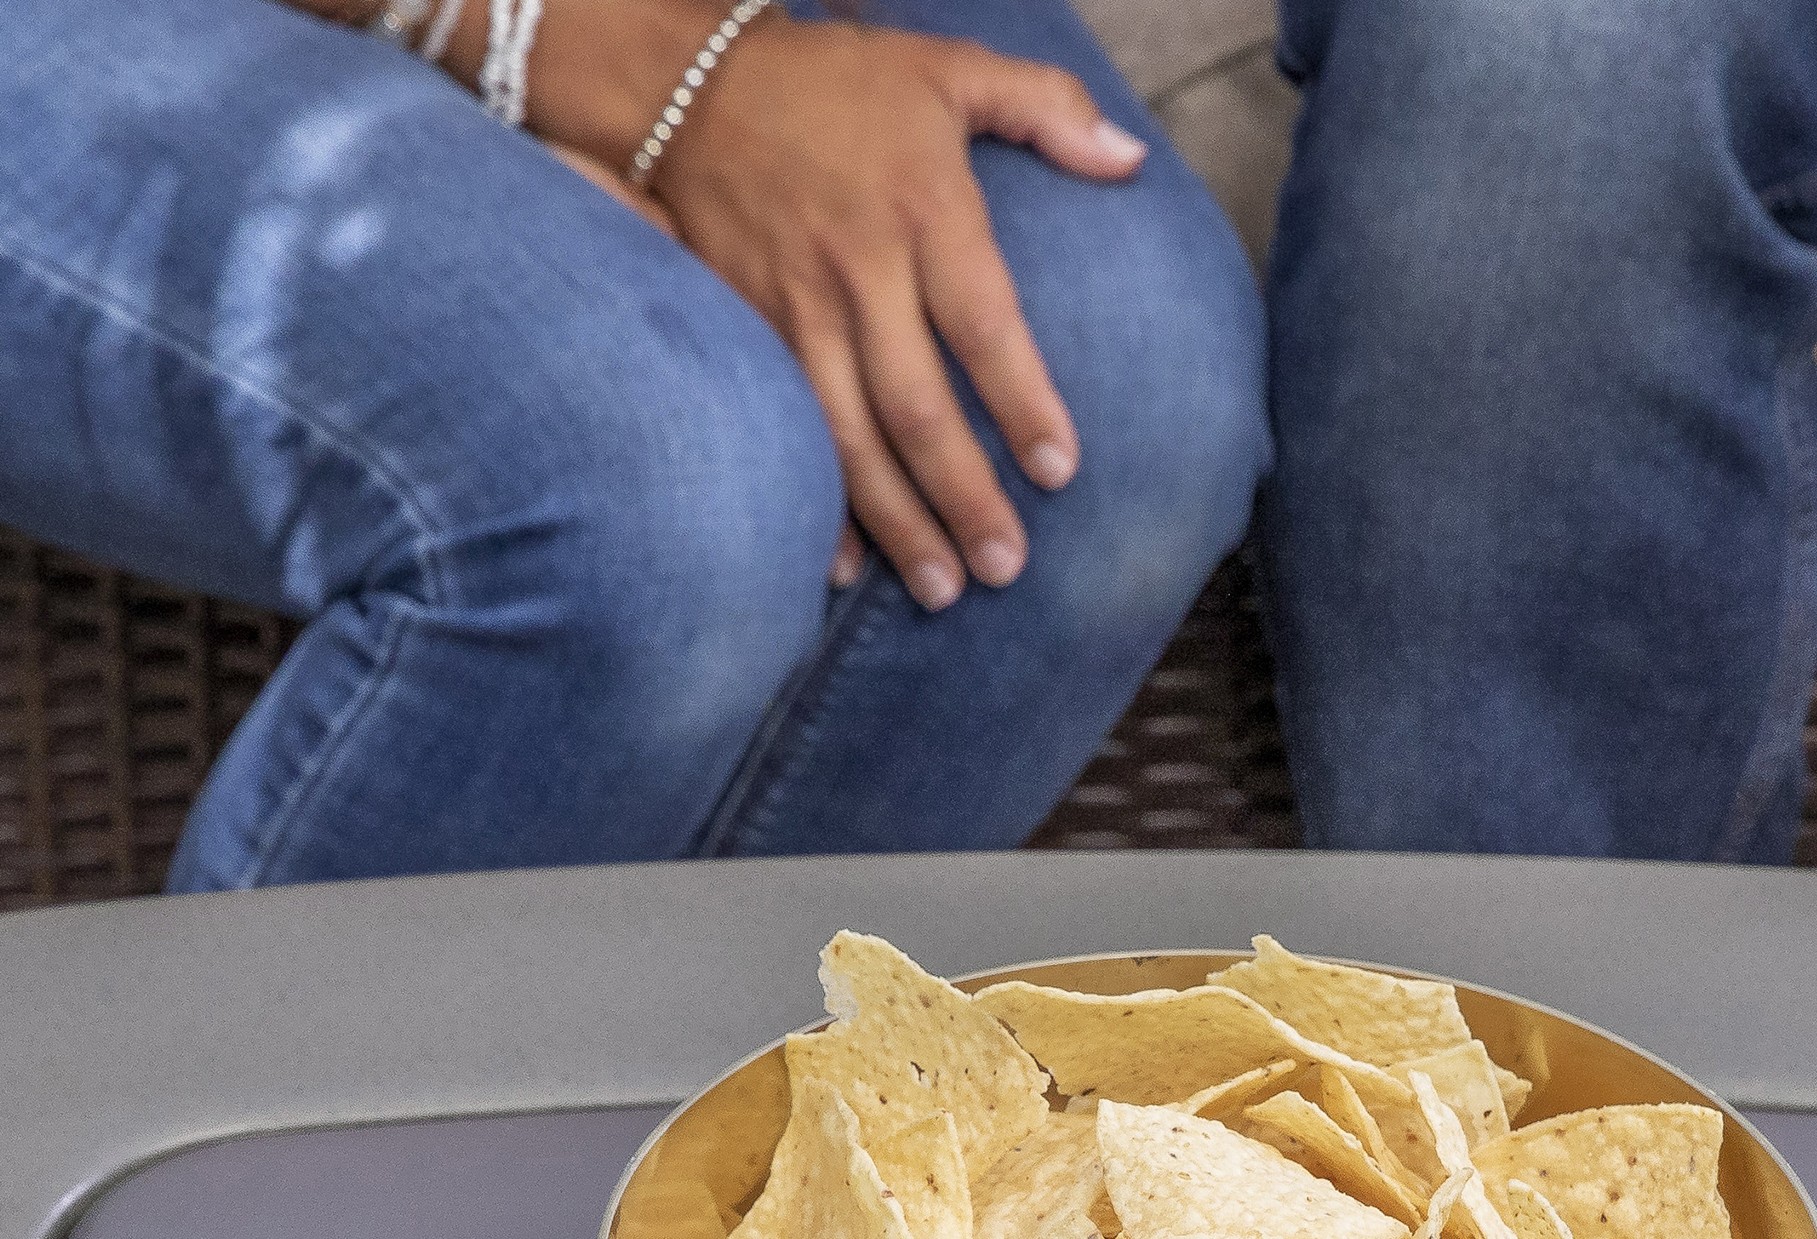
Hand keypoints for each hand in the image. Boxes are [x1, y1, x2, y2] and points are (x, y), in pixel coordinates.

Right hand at [544, 12, 1147, 608]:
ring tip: (942, 590)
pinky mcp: (747, 333)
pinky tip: (844, 568)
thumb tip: (1128, 160)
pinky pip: (790, 433)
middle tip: (1005, 568)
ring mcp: (796, 309)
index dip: (1021, 403)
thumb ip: (1045, 109)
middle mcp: (859, 269)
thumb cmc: (836, 84)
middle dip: (963, 494)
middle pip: (917, 405)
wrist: (687, 83)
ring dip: (898, 522)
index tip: (1058, 472)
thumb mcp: (947, 70)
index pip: (984, 325)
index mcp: (922, 209)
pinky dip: (816, 504)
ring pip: (851, 436)